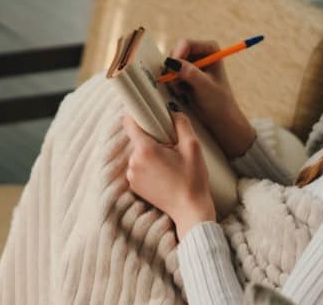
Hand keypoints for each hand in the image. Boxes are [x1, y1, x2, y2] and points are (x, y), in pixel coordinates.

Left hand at [123, 111, 216, 238]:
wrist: (190, 210)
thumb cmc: (193, 179)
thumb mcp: (193, 146)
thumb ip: (181, 124)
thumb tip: (172, 113)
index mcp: (145, 150)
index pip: (129, 123)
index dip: (137, 115)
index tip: (148, 116)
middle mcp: (134, 162)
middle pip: (137, 139)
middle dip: (152, 139)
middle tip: (171, 147)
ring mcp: (132, 175)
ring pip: (138, 154)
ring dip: (150, 154)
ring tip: (169, 164)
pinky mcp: (134, 186)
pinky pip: (138, 167)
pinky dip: (148, 167)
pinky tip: (164, 175)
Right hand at [166, 39, 255, 157]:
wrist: (219, 117)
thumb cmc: (219, 102)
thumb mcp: (205, 87)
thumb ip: (191, 74)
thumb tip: (173, 62)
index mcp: (211, 49)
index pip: (187, 44)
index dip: (178, 54)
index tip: (173, 68)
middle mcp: (201, 52)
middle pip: (176, 51)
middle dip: (174, 67)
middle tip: (177, 82)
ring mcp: (192, 62)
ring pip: (172, 63)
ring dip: (173, 76)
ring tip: (183, 89)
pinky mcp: (185, 73)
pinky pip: (170, 72)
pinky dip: (173, 82)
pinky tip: (182, 92)